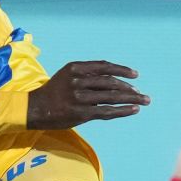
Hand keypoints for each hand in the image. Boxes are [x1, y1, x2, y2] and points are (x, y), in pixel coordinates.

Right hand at [26, 61, 149, 129]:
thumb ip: (87, 74)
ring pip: (112, 97)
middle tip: (141, 93)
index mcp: (76, 68)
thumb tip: (114, 79)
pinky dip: (122, 110)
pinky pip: (107, 111)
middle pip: (111, 82)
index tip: (135, 75)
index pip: (104, 66)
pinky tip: (133, 110)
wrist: (35, 108)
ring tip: (144, 101)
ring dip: (131, 98)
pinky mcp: (82, 113)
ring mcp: (80, 97)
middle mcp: (78, 81)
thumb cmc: (54, 91)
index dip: (122, 70)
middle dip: (129, 88)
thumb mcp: (67, 75)